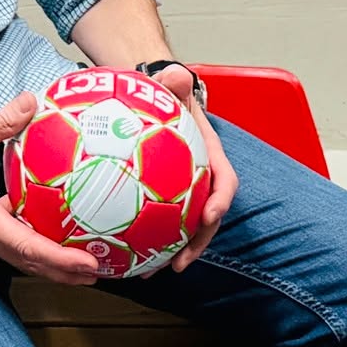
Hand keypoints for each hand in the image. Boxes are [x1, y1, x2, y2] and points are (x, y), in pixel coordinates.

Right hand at [0, 92, 106, 287]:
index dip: (61, 259)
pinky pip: (8, 240)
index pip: (29, 248)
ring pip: (19, 255)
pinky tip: (46, 228)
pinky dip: (33, 243)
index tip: (89, 264)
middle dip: (63, 270)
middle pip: (29, 262)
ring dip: (49, 261)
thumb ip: (1, 122)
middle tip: (98, 271)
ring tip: (78, 259)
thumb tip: (32, 102)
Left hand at [148, 68, 236, 275]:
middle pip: (206, 217)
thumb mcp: (169, 87)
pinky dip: (142, 240)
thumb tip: (176, 74)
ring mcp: (183, 191)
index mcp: (210, 156)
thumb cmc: (163, 95)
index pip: (225, 181)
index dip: (220, 201)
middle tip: (179, 264)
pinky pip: (155, 222)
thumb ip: (173, 82)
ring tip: (148, 272)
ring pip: (182, 227)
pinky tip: (121, 255)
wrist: (150, 101)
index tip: (210, 216)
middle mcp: (201, 179)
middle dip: (197, 244)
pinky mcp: (160, 199)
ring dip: (170, 252)